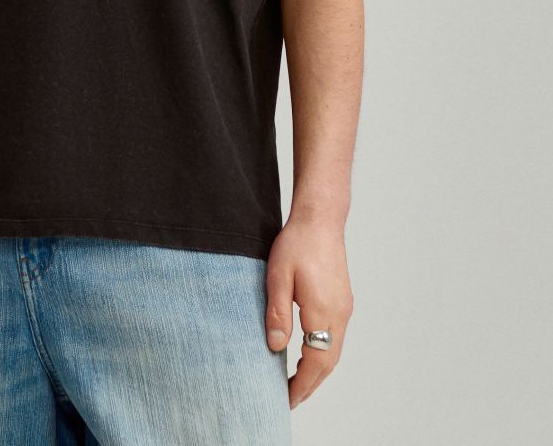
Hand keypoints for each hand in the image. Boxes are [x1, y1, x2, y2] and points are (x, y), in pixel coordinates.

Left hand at [263, 214, 353, 409]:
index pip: (316, 362)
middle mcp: (339, 314)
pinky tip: (309, 354)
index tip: (286, 400)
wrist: (320, 219)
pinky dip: (323, 353)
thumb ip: (277, 313)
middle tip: (290, 399)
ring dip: (317, 370)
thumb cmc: (297, 244)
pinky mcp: (342, 300)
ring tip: (297, 383)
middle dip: (310, 384)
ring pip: (333, 351)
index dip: (302, 384)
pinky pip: (335, 337)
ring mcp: (343, 307)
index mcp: (324, 312)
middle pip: (328, 362)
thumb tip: (276, 347)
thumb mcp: (278, 277)